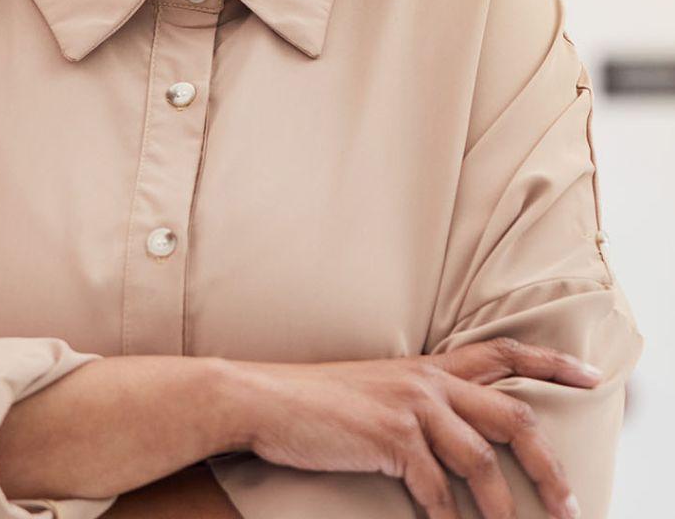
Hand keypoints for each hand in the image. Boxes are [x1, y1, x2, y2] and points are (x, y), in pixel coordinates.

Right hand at [244, 336, 600, 518]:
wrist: (263, 398)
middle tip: (571, 505)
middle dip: (550, 465)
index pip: (502, 352)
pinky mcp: (391, 436)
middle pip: (513, 416)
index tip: (593, 377)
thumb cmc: (316, 403)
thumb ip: (419, 403)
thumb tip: (456, 441)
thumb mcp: (376, 389)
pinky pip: (438, 490)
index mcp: (427, 365)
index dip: (552, 364)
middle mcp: (427, 379)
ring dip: (504, 510)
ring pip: (482, 462)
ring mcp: (410, 406)